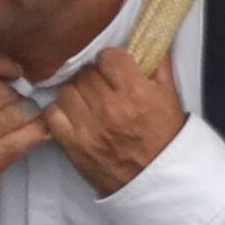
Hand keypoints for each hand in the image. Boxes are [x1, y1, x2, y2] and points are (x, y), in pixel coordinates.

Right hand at [0, 56, 49, 224]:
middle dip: (16, 94)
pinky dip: (38, 131)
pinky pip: (23, 138)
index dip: (1, 64)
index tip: (15, 70)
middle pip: (0, 90)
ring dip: (29, 112)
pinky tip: (39, 131)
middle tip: (19, 102)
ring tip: (28, 117)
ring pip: (16, 112)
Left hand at [42, 51, 189, 194]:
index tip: (115, 68)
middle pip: (86, 73)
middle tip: (103, 86)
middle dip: (94, 76)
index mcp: (137, 93)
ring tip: (88, 101)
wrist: (159, 182)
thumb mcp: (171, 99)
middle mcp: (111, 108)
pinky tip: (74, 114)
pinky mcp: (74, 145)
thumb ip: (158, 67)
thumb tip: (148, 42)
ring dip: (77, 92)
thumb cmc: (166, 141)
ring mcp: (89, 127)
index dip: (112, 61)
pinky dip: (60, 111)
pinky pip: (53, 113)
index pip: (108, 57)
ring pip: (67, 90)